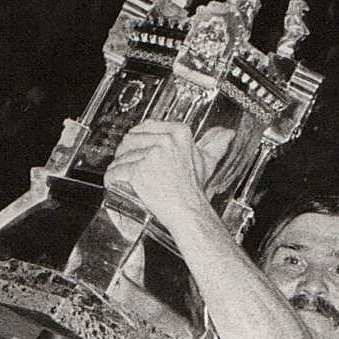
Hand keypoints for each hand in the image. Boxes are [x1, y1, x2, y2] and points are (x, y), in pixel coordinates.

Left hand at [103, 121, 232, 230]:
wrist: (188, 212)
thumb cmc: (194, 189)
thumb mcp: (207, 161)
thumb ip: (216, 144)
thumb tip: (226, 133)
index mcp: (180, 133)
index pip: (146, 126)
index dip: (139, 139)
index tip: (139, 149)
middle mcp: (166, 140)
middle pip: (130, 139)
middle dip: (126, 153)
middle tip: (131, 166)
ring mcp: (151, 155)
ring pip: (121, 155)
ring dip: (119, 167)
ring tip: (125, 177)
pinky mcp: (138, 170)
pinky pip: (115, 171)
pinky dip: (112, 179)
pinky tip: (117, 184)